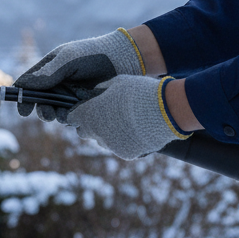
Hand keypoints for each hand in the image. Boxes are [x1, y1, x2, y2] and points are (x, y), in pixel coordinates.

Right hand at [14, 28, 146, 122]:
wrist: (123, 60)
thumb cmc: (94, 54)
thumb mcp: (69, 59)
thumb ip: (48, 72)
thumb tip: (24, 86)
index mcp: (48, 70)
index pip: (28, 85)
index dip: (22, 97)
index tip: (23, 110)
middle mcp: (57, 85)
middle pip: (40, 103)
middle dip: (42, 111)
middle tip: (48, 113)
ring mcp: (70, 97)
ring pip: (56, 113)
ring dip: (58, 116)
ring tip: (67, 112)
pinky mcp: (84, 107)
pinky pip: (73, 118)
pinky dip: (73, 119)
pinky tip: (80, 114)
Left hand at [66, 74, 189, 159]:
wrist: (166, 110)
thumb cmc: (140, 91)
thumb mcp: (117, 82)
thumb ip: (101, 90)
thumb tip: (94, 94)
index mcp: (90, 113)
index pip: (72, 117)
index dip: (77, 113)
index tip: (83, 110)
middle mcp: (96, 132)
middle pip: (84, 132)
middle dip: (90, 125)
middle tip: (103, 116)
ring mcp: (110, 145)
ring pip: (102, 141)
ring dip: (107, 134)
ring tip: (124, 122)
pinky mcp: (125, 154)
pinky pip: (119, 148)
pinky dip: (124, 142)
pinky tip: (136, 131)